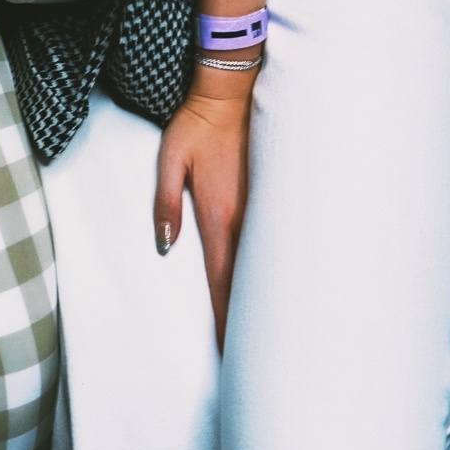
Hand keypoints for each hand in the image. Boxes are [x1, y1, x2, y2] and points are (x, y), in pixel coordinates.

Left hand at [154, 66, 254, 351]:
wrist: (236, 90)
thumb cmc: (198, 124)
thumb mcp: (170, 159)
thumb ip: (165, 205)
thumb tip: (164, 248)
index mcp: (220, 217)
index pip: (223, 282)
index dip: (228, 322)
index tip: (233, 355)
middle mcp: (248, 219)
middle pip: (251, 284)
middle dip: (254, 324)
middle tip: (259, 360)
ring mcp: (266, 209)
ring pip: (269, 267)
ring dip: (270, 300)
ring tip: (278, 336)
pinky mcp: (277, 196)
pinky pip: (278, 244)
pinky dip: (279, 270)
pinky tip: (284, 286)